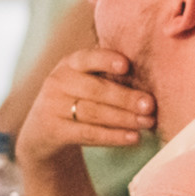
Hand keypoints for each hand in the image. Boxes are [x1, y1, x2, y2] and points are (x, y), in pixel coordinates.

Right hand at [16, 48, 155, 167]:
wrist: (42, 130)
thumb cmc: (78, 99)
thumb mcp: (85, 81)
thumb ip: (109, 75)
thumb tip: (152, 76)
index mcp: (70, 63)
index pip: (87, 58)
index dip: (106, 60)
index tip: (126, 66)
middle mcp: (58, 81)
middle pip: (95, 89)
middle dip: (125, 98)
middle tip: (150, 105)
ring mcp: (53, 106)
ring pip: (93, 112)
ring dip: (123, 118)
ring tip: (147, 123)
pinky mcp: (53, 130)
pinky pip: (87, 133)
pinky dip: (113, 136)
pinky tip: (133, 138)